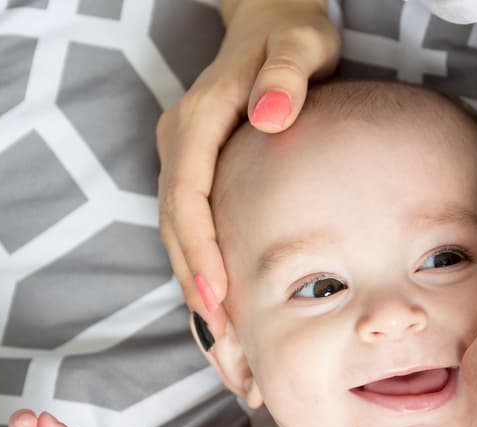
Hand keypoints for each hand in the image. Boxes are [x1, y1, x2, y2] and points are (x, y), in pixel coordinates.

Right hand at [156, 0, 339, 341]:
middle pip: (175, 226)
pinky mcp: (198, 170)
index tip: (219, 297)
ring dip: (196, 286)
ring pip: (179, 233)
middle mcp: (182, 142)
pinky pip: (194, 227)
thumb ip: (286, 74)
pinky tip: (228, 309)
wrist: (272, 18)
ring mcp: (186, 158)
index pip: (187, 195)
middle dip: (195, 285)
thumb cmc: (292, 32)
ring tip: (224, 343)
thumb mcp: (300, 42)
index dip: (198, 249)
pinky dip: (205, 268)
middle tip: (223, 343)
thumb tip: (270, 113)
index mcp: (198, 119)